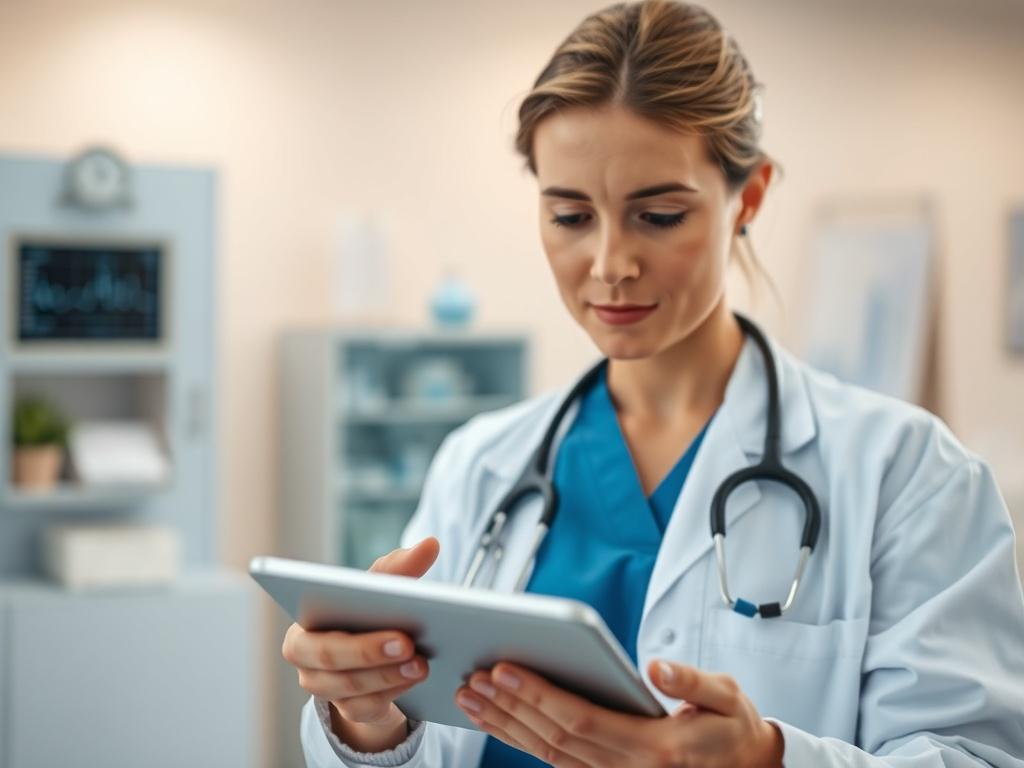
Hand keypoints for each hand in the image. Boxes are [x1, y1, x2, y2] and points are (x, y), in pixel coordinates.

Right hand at [281, 537, 440, 751]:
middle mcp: (305, 656)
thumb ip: (402, 566)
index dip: (333, 603)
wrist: (374, 657)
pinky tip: (415, 679)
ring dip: (387, 675)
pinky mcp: (346, 709)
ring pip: (349, 685)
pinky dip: (392, 692)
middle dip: (368, 650)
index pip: (311, 611)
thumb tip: (432, 544)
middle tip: (407, 642)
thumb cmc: (370, 612)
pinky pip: (364, 706)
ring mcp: (323, 686)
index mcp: (304, 618)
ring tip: (421, 664)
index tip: (370, 604)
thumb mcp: (381, 587)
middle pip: (329, 655)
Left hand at [455, 658, 783, 767]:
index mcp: (654, 746)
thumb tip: (658, 668)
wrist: (745, 766)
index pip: (581, 718)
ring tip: (471, 697)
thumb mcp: (727, 697)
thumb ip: (693, 682)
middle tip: (474, 677)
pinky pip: (555, 760)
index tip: (506, 669)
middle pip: (554, 736)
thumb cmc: (732, 727)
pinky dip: (521, 740)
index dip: (539, 695)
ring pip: (547, 752)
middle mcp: (627, 767)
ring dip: (506, 725)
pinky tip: (498, 719)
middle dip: (510, 706)